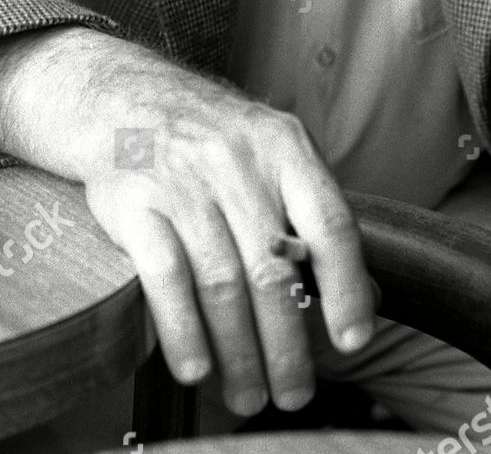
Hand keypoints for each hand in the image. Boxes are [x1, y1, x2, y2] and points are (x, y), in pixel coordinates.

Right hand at [83, 61, 375, 417]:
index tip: (353, 340)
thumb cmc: (210, 138)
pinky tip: (197, 367)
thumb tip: (367, 294)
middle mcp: (236, 161)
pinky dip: (182, 331)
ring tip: (248, 393)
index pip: (329, 223)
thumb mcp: (273, 152)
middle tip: (294, 393)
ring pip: (222, 283)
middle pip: (272, 270)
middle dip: (287, 345)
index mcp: (283, 146)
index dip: (347, 288)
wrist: (123, 97)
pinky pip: (165, 278)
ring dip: (239, 352)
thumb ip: (313, 215)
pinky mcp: (134, 202)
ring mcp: (182, 181)